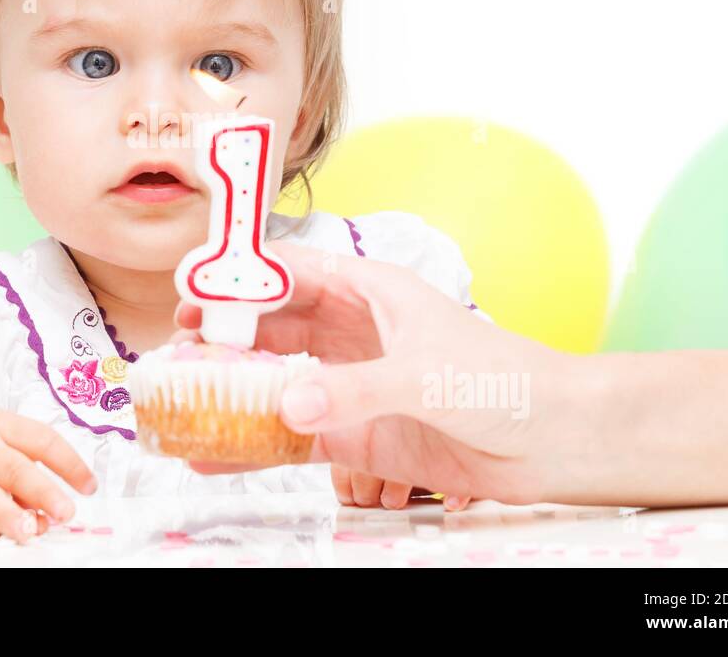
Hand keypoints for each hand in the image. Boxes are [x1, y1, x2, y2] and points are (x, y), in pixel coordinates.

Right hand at [0, 404, 96, 542]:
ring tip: (30, 529)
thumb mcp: (1, 436)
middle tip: (67, 512)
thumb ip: (28, 462)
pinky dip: (2, 528)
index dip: (70, 464)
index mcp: (2, 425)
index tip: (90, 486)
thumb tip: (56, 506)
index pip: (43, 441)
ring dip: (11, 516)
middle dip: (44, 492)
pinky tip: (18, 533)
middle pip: (16, 470)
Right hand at [174, 240, 583, 504]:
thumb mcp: (426, 373)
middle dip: (221, 336)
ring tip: (181, 399)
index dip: (236, 280)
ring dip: (230, 388)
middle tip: (175, 351)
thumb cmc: (504, 379)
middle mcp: (349, 334)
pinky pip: (291, 434)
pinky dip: (253, 442)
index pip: (288, 274)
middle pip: (269, 328)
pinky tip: (216, 453)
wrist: (551, 438)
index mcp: (367, 291)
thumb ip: (355, 389)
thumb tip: (290, 404)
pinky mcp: (354, 434)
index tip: (191, 291)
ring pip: (273, 380)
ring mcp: (349, 385)